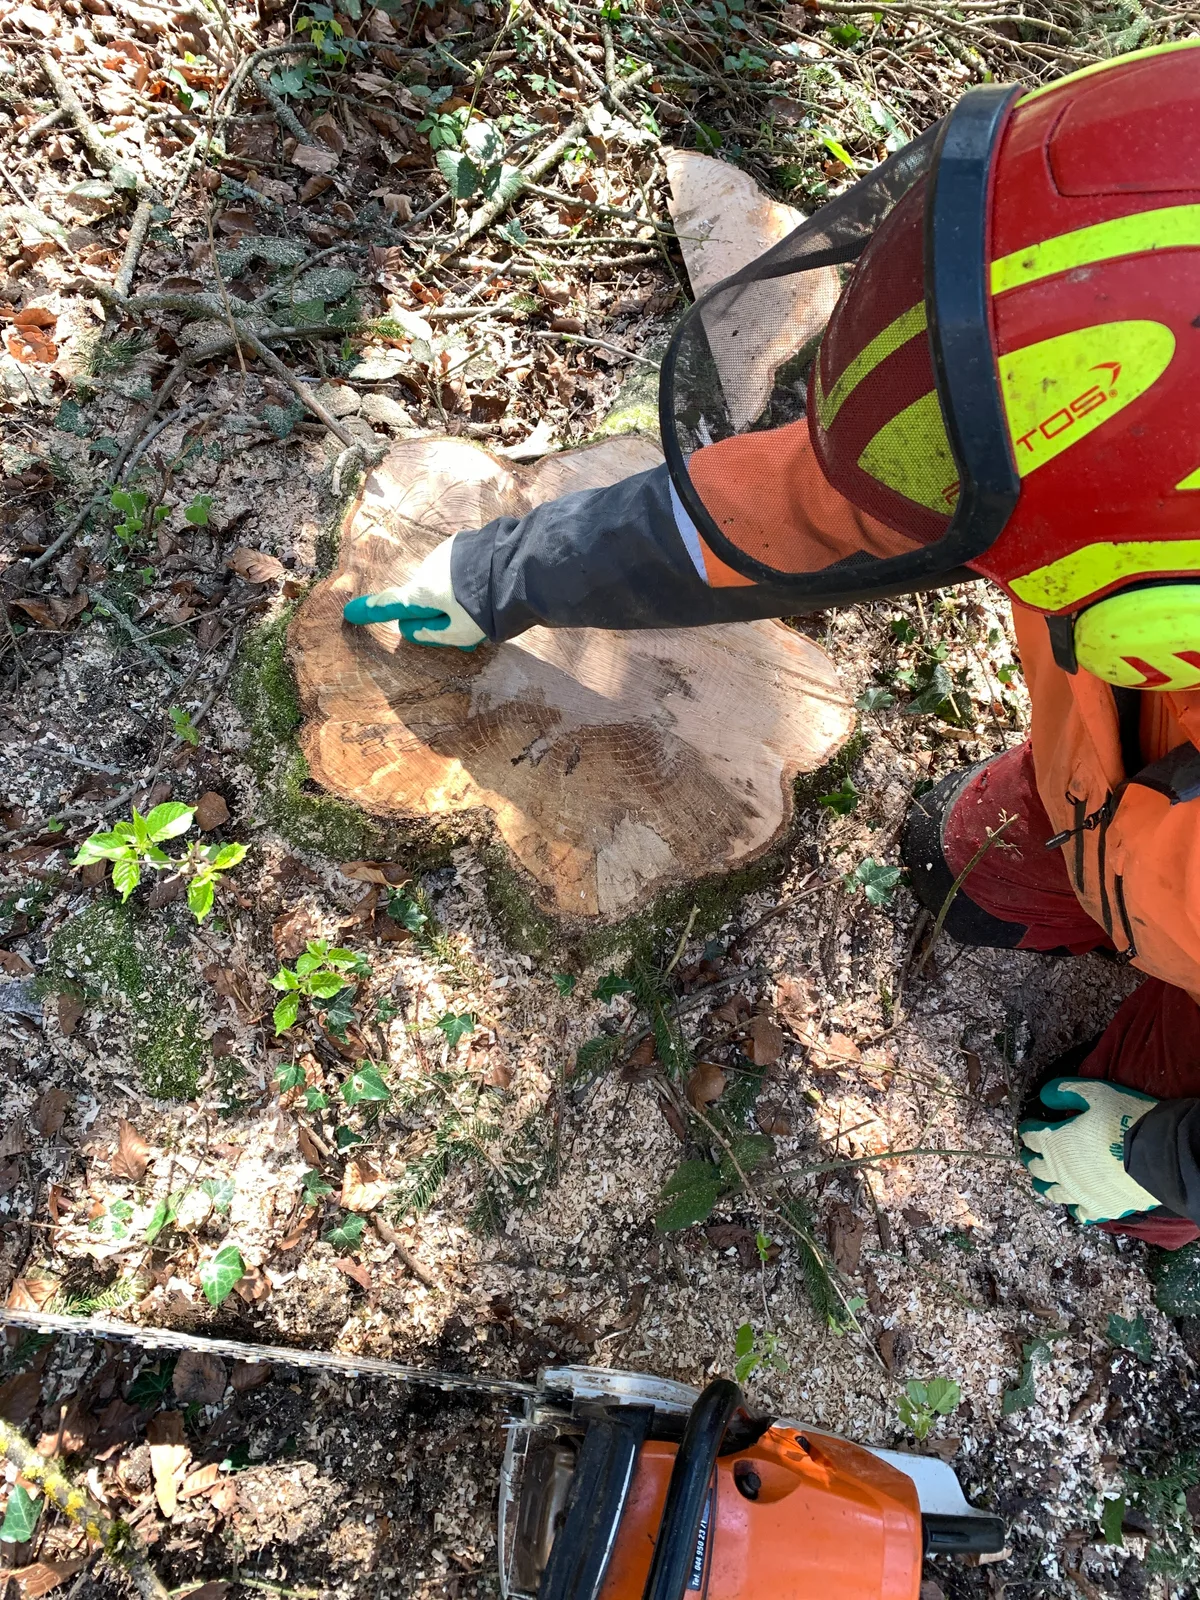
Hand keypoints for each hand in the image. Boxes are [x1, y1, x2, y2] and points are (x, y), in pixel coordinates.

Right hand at [342, 533, 484, 649]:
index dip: (371, 612)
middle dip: (439, 607)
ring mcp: (447, 550)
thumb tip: (411, 629)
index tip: (350, 613)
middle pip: (425, 593)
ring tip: (487, 600)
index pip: (390, 605)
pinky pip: (459, 564)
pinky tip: (489, 582)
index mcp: (422, 591)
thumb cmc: (486, 607)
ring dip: (457, 590)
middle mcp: (428, 567)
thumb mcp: (460, 632)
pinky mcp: (466, 541)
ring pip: (445, 578)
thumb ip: (433, 633)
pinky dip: (468, 575)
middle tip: (468, 622)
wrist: (518, 568)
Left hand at [1019, 1077, 1159, 1223]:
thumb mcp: (1094, 1092)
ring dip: (1046, 1184)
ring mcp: (1079, 1193)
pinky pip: (1082, 1212)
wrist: (1158, 1154)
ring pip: (1054, 1192)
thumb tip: (1046, 1096)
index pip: (1033, 1135)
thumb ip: (1066, 1091)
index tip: (1031, 1126)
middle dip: (1031, 1157)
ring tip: (1043, 1181)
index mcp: (1054, 1142)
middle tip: (1029, 1154)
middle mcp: (1060, 1171)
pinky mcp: (1100, 1208)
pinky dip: (1076, 1207)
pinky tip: (1076, 1205)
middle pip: (1037, 1166)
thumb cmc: (1124, 1118)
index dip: (1030, 1129)